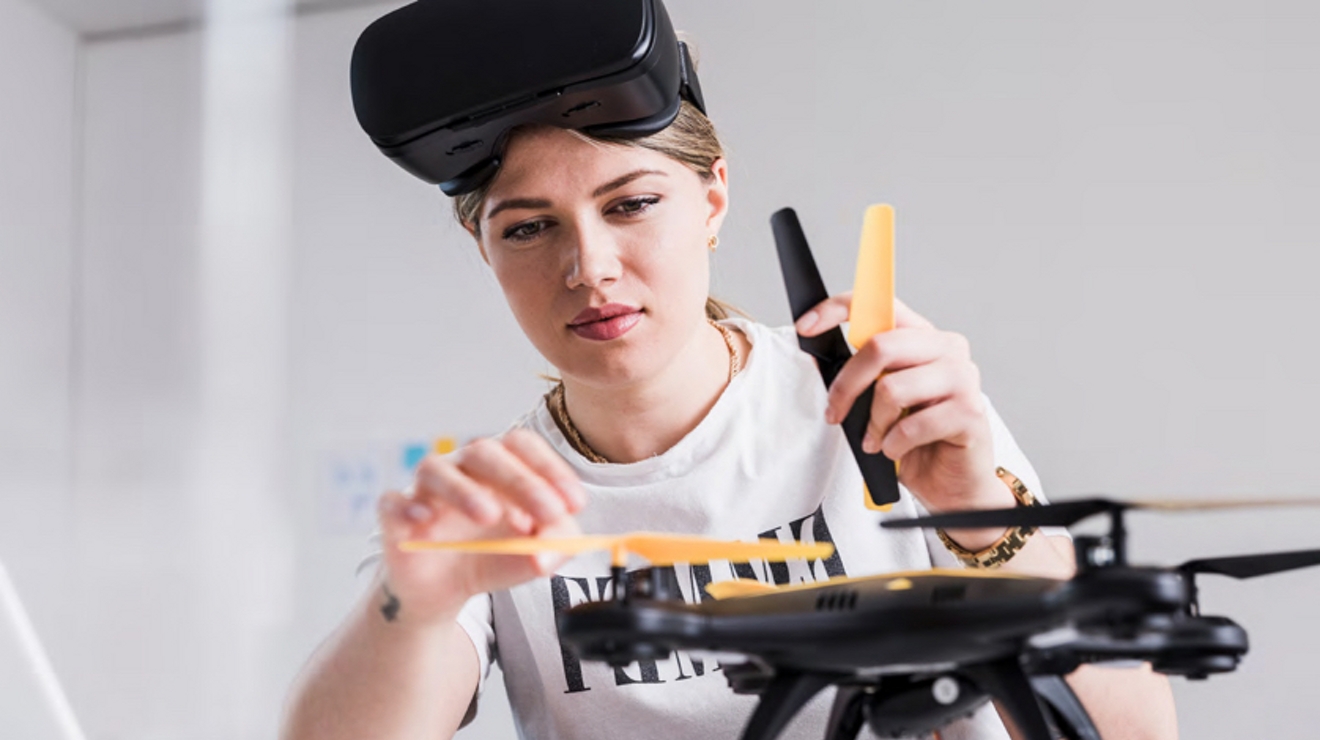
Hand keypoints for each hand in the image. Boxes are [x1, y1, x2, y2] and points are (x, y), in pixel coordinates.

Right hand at [375, 429, 585, 627]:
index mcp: (499, 466)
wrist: (445, 592)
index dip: (550, 469)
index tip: (575, 504)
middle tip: (548, 513)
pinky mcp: (395, 516)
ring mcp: (424, 490)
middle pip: (485, 452)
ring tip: (490, 515)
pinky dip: (406, 507)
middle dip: (521, 481)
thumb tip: (546, 555)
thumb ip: (554, 546)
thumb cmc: (493, 556)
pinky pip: (392, 501)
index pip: (522, 446)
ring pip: (435, 468)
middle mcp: (461, 468)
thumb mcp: (534, 553)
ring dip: (465, 490)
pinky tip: (424, 520)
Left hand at [796, 295, 1011, 514]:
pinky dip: (894, 444)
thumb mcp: (880, 400)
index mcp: (924, 336)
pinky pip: (912, 425)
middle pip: (881, 347)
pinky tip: (896, 450)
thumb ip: (863, 374)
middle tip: (835, 413)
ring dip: (873, 423)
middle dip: (846, 385)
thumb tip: (819, 358)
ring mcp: (963, 378)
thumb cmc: (916, 439)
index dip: (838, 310)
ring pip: (892, 388)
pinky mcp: (970, 412)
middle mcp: (948, 349)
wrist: (953, 482)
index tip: (806, 327)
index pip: (880, 305)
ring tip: (875, 440)